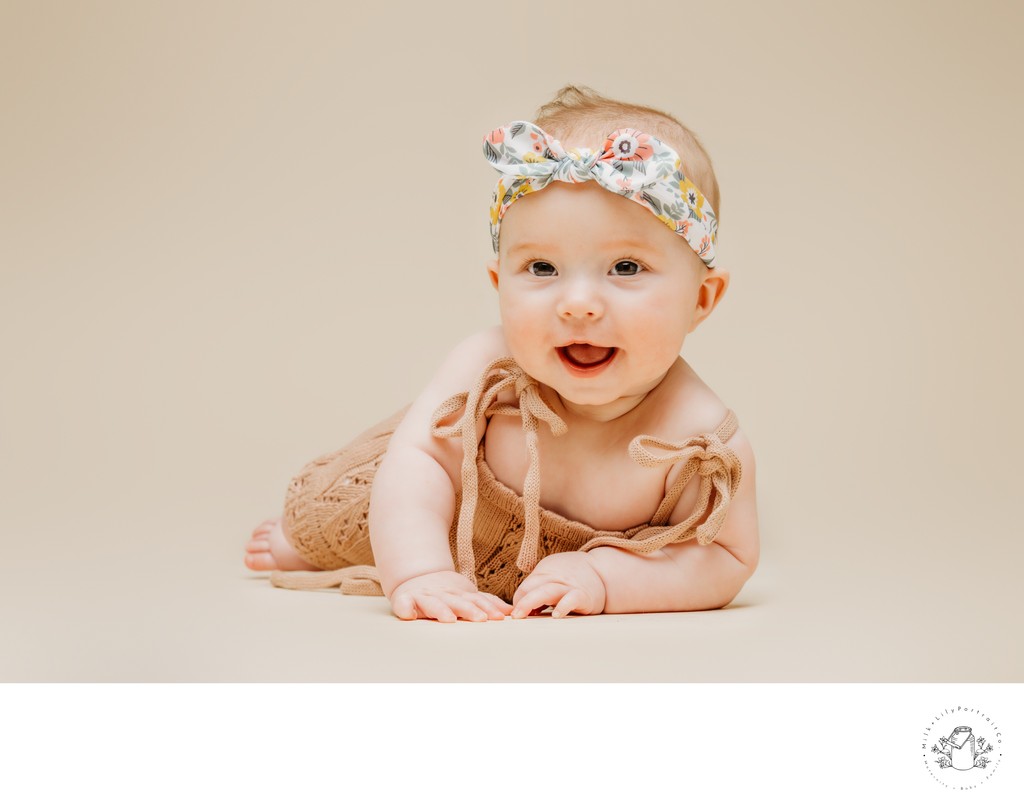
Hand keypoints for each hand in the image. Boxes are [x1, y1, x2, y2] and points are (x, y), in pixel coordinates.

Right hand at [389, 570, 512, 622]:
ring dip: (441, 610)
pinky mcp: (405, 600)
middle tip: (480, 619)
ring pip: (433, 604)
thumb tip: (510, 611)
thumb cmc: (446, 593)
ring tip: (449, 619)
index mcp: (458, 594)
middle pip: (456, 602)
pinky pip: (403, 604)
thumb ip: (486, 603)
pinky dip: (405, 608)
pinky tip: (408, 614)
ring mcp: (424, 597)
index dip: (487, 608)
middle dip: (468, 609)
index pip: (475, 601)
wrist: (416, 579)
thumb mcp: (466, 595)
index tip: (498, 617)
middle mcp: (442, 594)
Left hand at [510, 552, 606, 618]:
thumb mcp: (553, 576)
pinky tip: (555, 615)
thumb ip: (538, 590)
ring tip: (521, 615)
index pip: (525, 586)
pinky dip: (563, 606)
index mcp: (545, 570)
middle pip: (532, 586)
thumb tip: (520, 609)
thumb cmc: (573, 578)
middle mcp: (555, 576)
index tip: (519, 614)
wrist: (603, 571)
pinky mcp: (584, 595)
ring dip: (531, 602)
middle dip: (520, 601)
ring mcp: (569, 585)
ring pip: (547, 591)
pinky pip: (572, 599)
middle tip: (513, 617)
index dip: (519, 600)